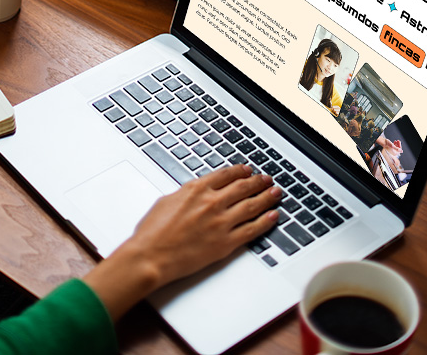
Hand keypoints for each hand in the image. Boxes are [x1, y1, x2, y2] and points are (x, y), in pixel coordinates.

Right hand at [83, 165, 279, 320]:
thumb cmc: (152, 232)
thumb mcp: (166, 201)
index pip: (224, 175)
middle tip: (267, 179)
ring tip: (275, 193)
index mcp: (196, 189)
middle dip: (257, 182)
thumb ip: (185, 194)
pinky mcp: (225, 243)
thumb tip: (194, 193)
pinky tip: (273, 216)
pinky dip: (264, 222)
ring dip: (266, 198)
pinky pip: (251, 230)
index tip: (247, 170)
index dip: (239, 171)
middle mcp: (211, 202)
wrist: (151, 256)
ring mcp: (220, 223)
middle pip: (242, 187)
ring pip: (251, 206)